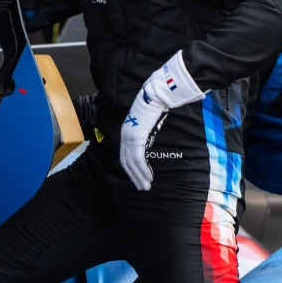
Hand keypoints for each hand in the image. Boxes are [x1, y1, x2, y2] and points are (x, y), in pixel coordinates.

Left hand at [120, 51, 204, 190]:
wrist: (156, 94)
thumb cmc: (156, 105)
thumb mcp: (149, 121)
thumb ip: (148, 131)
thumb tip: (152, 136)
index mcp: (127, 131)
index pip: (125, 155)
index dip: (131, 168)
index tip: (138, 177)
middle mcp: (125, 135)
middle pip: (126, 162)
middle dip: (134, 176)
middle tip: (141, 187)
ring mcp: (129, 137)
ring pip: (131, 163)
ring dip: (139, 176)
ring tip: (146, 186)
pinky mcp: (136, 138)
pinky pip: (138, 158)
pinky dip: (143, 169)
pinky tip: (148, 177)